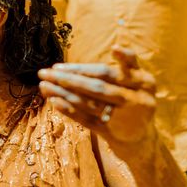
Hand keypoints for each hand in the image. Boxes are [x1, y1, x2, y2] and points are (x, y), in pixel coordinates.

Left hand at [38, 47, 155, 144]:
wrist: (141, 137)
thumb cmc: (133, 98)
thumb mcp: (137, 79)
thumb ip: (124, 64)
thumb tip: (108, 49)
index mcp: (143, 81)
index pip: (109, 72)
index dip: (85, 68)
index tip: (59, 65)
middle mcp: (135, 99)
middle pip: (97, 87)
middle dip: (70, 78)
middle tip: (46, 72)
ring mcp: (123, 117)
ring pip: (89, 103)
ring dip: (64, 93)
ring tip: (44, 85)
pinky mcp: (111, 131)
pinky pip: (86, 119)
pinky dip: (69, 110)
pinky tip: (53, 101)